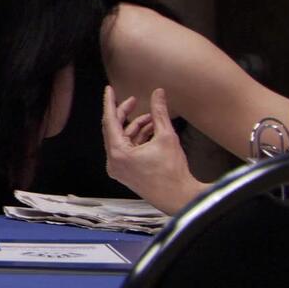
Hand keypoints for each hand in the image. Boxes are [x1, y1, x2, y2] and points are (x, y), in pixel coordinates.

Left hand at [102, 86, 206, 214]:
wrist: (179, 197)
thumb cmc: (173, 171)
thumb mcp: (166, 136)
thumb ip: (159, 112)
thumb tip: (158, 93)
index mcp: (118, 153)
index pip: (109, 120)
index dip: (110, 102)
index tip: (109, 89)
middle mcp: (113, 161)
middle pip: (114, 130)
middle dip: (125, 114)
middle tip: (134, 101)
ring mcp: (118, 169)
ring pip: (121, 140)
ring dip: (135, 127)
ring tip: (152, 118)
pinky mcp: (125, 172)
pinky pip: (126, 150)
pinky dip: (136, 139)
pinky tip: (151, 131)